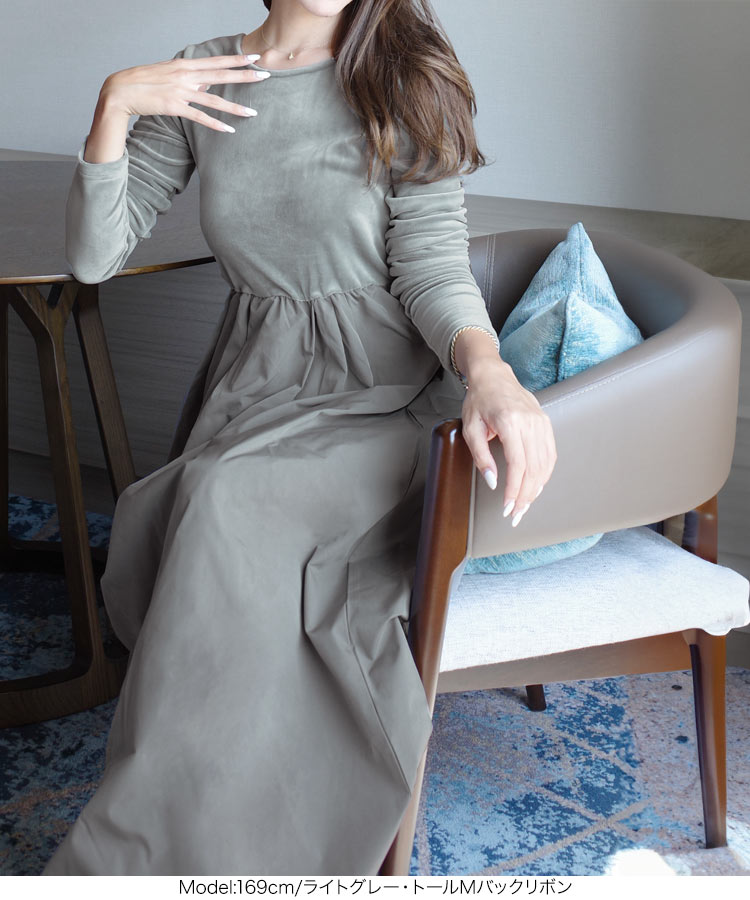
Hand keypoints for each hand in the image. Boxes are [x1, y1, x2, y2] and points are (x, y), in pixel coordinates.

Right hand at [99, 53, 269, 132]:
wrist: (120, 90)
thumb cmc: (143, 83)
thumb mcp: (168, 74)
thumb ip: (189, 78)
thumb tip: (207, 83)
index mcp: (184, 65)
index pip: (216, 61)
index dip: (236, 59)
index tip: (254, 57)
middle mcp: (185, 75)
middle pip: (221, 74)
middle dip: (244, 75)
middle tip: (265, 75)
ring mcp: (180, 91)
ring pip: (214, 99)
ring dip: (235, 106)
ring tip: (253, 112)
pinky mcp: (175, 107)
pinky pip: (200, 117)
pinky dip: (216, 124)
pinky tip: (230, 130)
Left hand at [460, 358, 556, 526]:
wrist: (494, 376)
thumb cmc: (478, 401)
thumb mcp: (470, 429)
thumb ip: (481, 457)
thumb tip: (494, 482)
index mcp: (510, 422)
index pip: (518, 465)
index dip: (514, 490)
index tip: (507, 507)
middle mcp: (530, 422)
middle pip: (534, 468)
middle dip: (525, 496)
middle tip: (516, 514)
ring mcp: (541, 422)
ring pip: (545, 464)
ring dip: (536, 489)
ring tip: (525, 505)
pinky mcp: (546, 424)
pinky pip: (550, 454)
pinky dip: (544, 474)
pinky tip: (536, 487)